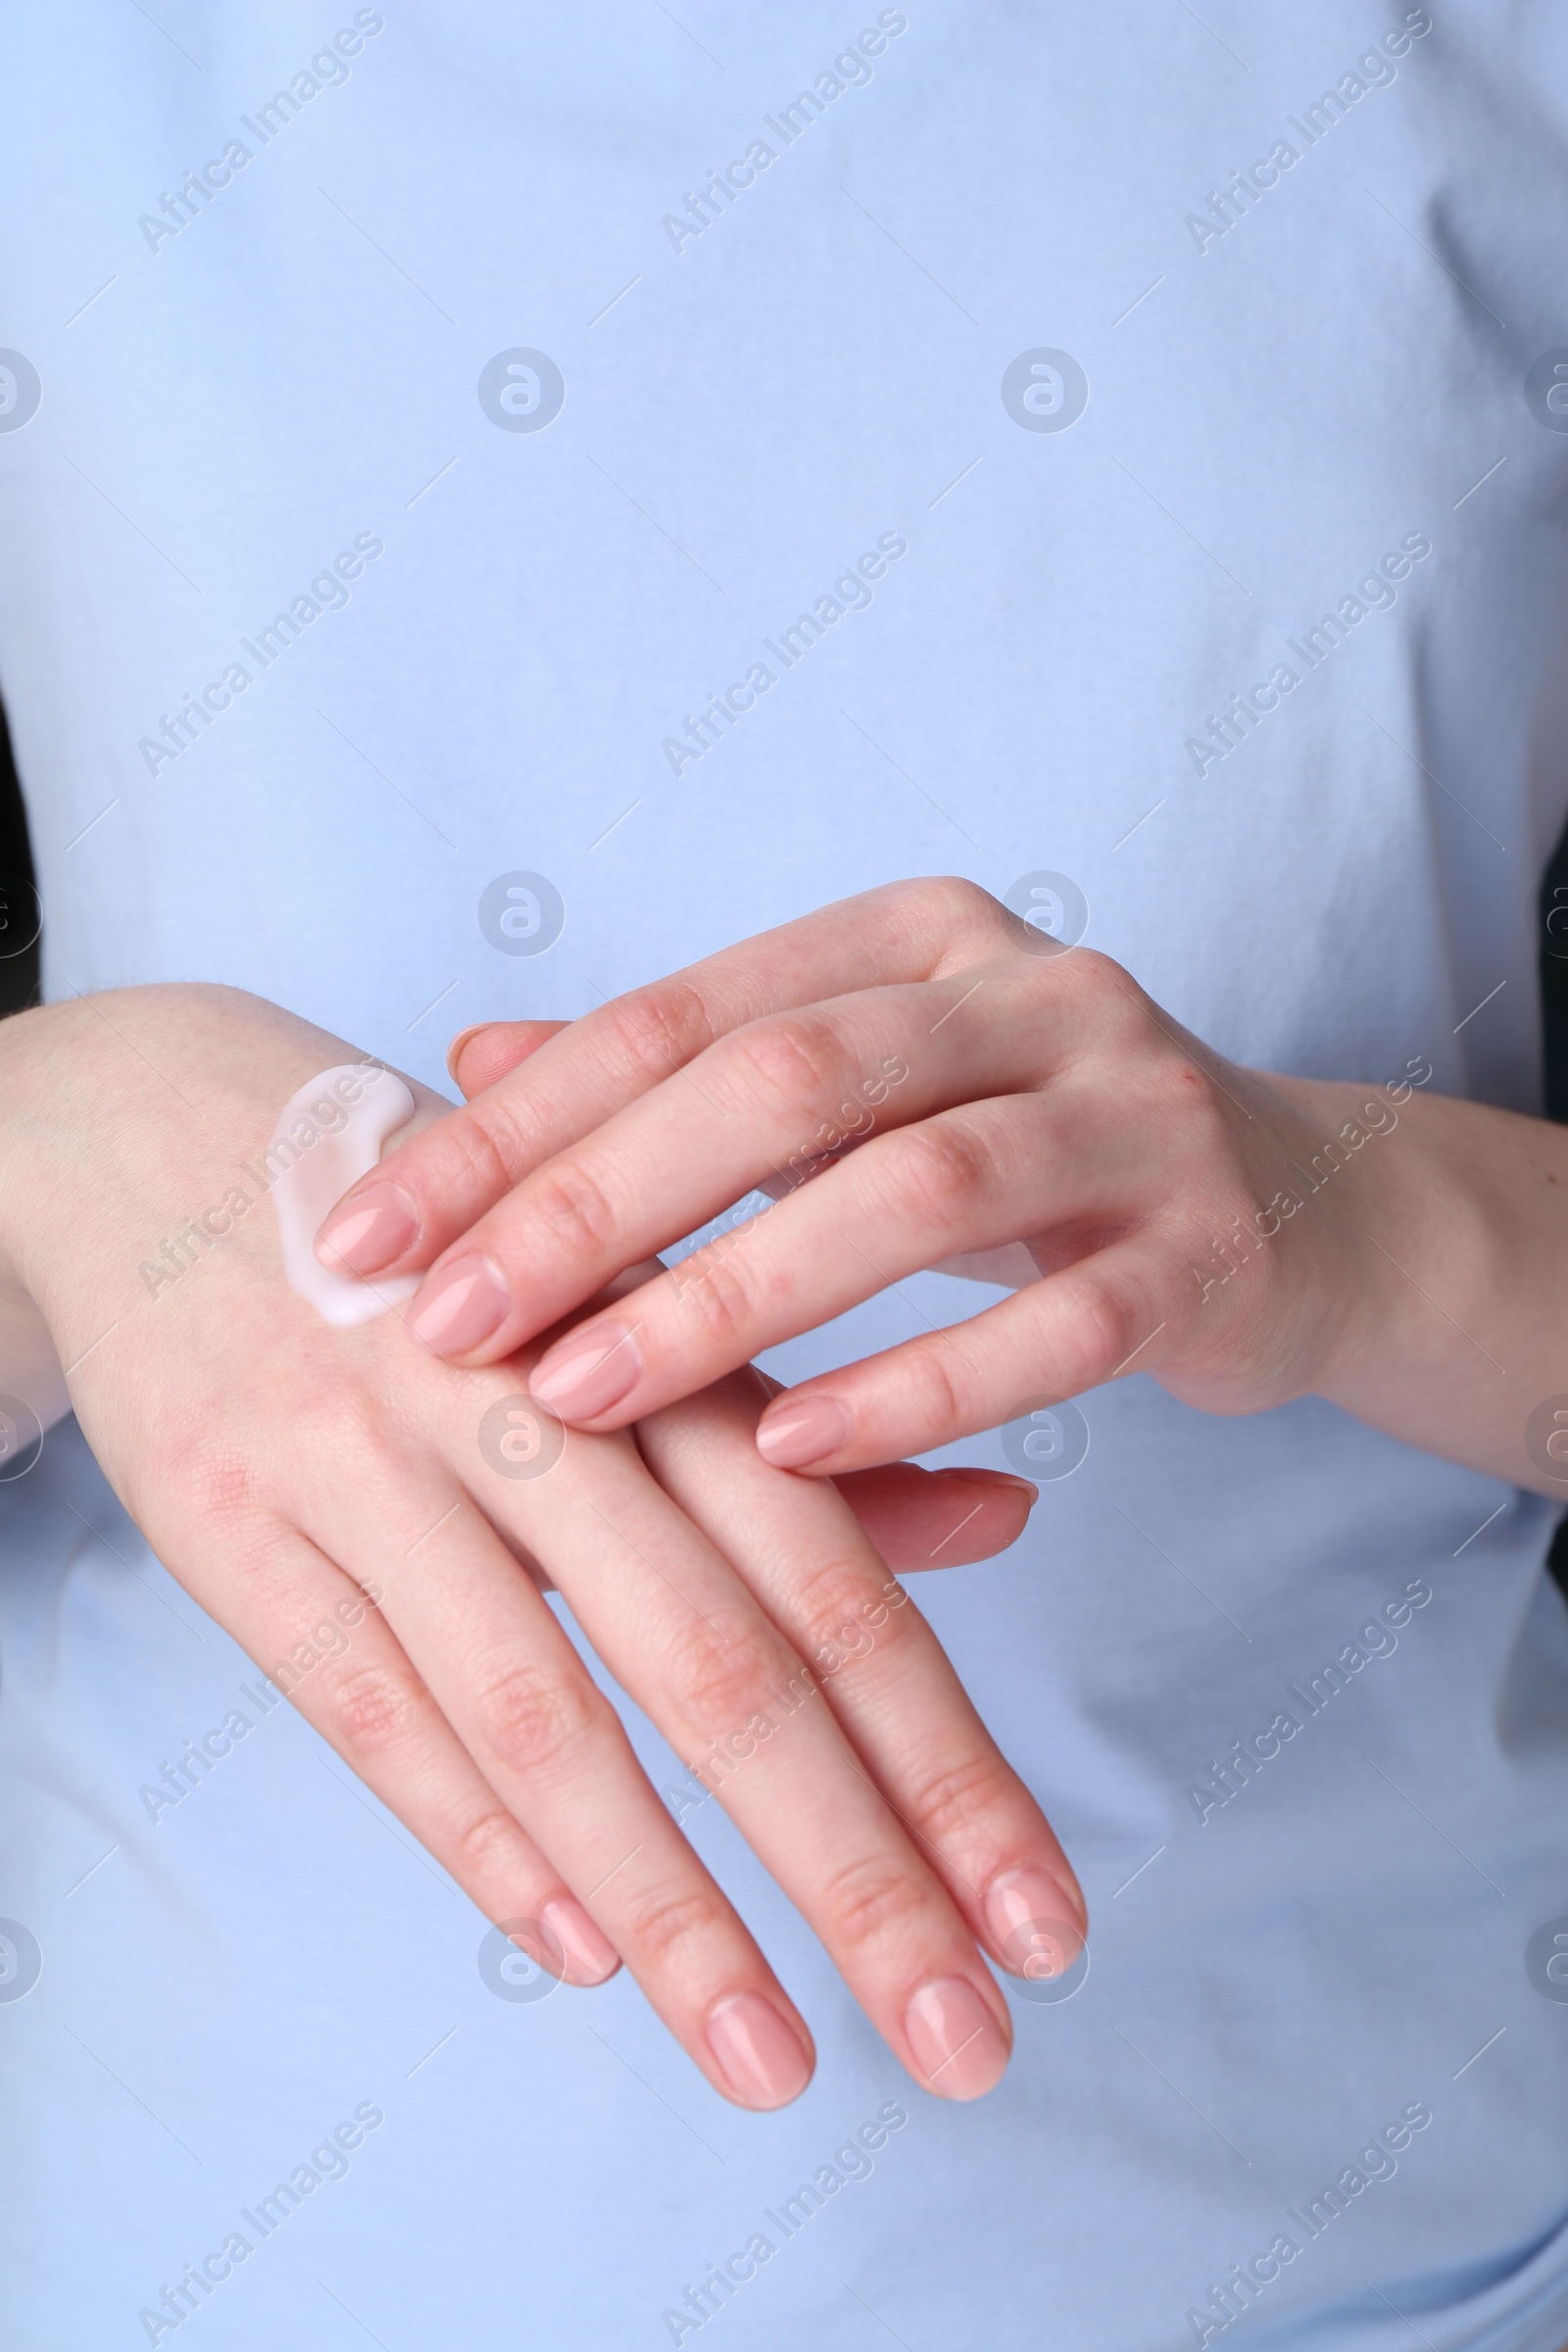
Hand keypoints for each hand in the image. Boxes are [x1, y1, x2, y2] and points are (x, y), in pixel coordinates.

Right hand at [0, 983, 1081, 2107]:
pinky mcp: (236, 1519)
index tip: (1044, 1925)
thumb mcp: (641, 1306)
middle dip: (853, 1867)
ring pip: (545, 1711)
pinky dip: (476, 1836)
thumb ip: (813, 1431)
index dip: (948, 1762)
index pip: (835, 1583)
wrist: (172, 1140)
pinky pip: (369, 1706)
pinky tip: (580, 1954)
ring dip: (673, 1906)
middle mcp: (538, 1401)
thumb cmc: (463, 1258)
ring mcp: (376, 1461)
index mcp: (663, 1345)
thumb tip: (1012, 1518)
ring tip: (776, 2062)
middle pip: (720, 1663)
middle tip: (963, 2041)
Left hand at [311, 879, 1403, 1472]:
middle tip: (446, 1324)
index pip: (680, 1015)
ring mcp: (1135, 1113)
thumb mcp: (857, 1095)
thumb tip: (473, 1060)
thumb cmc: (1028, 1162)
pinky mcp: (1207, 1247)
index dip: (516, 1124)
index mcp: (916, 938)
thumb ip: (683, 1079)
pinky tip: (790, 1455)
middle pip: (783, 1080)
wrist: (1300, 1214)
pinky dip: (912, 1389)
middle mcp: (1031, 992)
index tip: (368, 1235)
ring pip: (911, 1190)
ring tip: (582, 1394)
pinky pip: (1050, 1324)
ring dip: (730, 1299)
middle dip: (593, 1204)